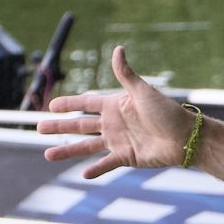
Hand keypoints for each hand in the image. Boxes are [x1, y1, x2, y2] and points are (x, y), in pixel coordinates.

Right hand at [37, 45, 193, 178]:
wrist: (185, 137)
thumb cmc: (166, 111)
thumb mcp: (143, 91)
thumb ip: (126, 74)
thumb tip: (117, 49)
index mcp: (115, 105)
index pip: (85, 104)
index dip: (68, 104)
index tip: (50, 105)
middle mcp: (113, 123)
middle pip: (80, 125)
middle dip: (59, 127)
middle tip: (38, 128)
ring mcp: (118, 141)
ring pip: (87, 146)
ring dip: (68, 150)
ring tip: (48, 155)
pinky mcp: (127, 157)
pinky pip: (106, 164)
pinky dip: (96, 169)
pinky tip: (83, 173)